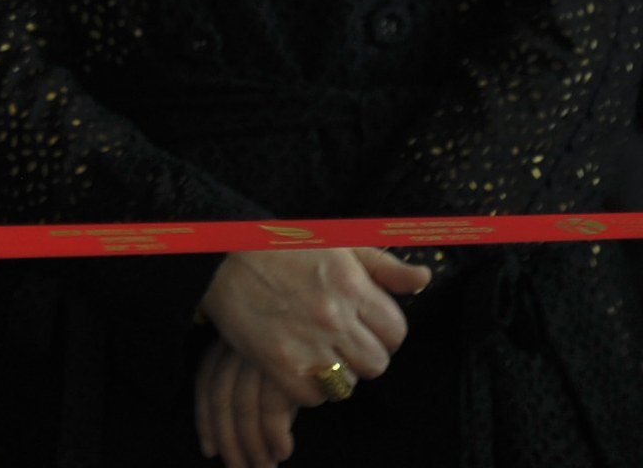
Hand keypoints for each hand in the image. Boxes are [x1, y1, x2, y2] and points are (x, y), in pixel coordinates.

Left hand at [193, 337, 309, 466]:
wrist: (342, 307)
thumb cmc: (312, 325)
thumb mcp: (280, 342)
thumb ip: (264, 369)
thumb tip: (252, 419)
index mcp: (234, 333)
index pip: (206, 380)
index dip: (205, 418)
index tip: (209, 448)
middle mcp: (242, 342)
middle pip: (220, 398)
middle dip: (228, 440)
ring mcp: (262, 353)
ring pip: (242, 409)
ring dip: (251, 446)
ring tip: (264, 467)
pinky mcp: (287, 365)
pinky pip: (271, 411)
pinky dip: (274, 437)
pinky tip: (283, 452)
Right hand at [197, 246, 426, 419]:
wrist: (218, 257)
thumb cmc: (281, 247)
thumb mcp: (337, 244)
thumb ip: (384, 265)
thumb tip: (424, 279)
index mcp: (352, 287)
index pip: (396, 333)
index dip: (383, 333)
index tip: (362, 326)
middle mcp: (334, 318)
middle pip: (376, 364)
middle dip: (362, 356)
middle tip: (338, 342)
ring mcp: (307, 343)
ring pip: (347, 384)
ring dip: (336, 374)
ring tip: (316, 353)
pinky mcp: (279, 364)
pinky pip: (313, 398)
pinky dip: (307, 389)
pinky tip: (296, 365)